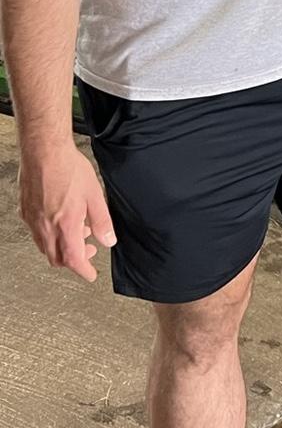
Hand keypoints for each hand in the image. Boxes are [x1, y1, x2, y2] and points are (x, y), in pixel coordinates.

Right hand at [18, 140, 115, 282]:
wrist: (44, 153)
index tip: (91, 275)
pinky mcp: (26, 212)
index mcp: (65, 225)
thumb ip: (102, 221)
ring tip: (80, 230)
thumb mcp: (95, 194)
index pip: (73, 260)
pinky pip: (37, 234)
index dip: (83, 271)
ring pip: (45, 248)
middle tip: (89, 251)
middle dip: (74, 260)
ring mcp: (33, 221)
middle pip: (57, 258)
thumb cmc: (70, 169)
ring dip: (62, 247)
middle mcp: (46, 227)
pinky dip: (51, 236)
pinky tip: (62, 220)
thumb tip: (108, 240)